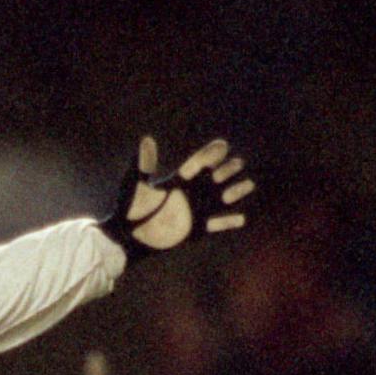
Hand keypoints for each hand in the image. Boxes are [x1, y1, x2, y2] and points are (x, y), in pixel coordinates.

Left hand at [99, 137, 252, 258]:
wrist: (129, 235)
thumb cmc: (129, 208)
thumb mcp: (135, 183)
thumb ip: (144, 164)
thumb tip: (146, 139)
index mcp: (178, 180)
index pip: (199, 163)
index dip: (211, 154)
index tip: (223, 145)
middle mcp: (190, 193)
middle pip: (214, 178)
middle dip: (227, 170)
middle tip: (237, 163)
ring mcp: (195, 211)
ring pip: (221, 199)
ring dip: (235, 192)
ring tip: (246, 186)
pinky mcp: (195, 229)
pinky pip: (216, 224)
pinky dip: (228, 222)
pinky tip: (242, 218)